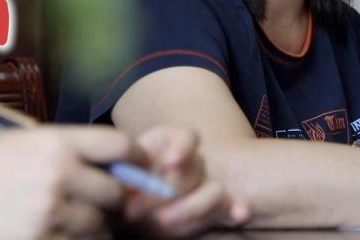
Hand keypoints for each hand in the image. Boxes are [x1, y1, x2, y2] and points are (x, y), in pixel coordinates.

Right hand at [0, 126, 143, 239]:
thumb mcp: (23, 145)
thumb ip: (67, 154)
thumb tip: (115, 171)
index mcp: (56, 141)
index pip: (119, 145)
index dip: (134, 158)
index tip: (136, 167)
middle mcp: (59, 173)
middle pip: (114, 192)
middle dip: (110, 201)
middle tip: (100, 206)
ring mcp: (49, 211)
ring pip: (97, 227)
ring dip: (91, 229)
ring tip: (67, 223)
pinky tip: (50, 234)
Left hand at [120, 126, 249, 237]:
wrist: (130, 213)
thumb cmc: (123, 190)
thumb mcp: (118, 177)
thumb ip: (124, 175)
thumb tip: (124, 183)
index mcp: (169, 144)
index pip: (188, 138)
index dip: (182, 148)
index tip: (170, 162)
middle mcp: (191, 163)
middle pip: (194, 169)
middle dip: (166, 190)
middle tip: (132, 209)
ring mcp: (205, 186)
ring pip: (214, 191)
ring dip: (192, 207)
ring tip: (163, 220)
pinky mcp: (214, 210)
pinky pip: (231, 206)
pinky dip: (238, 209)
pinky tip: (241, 213)